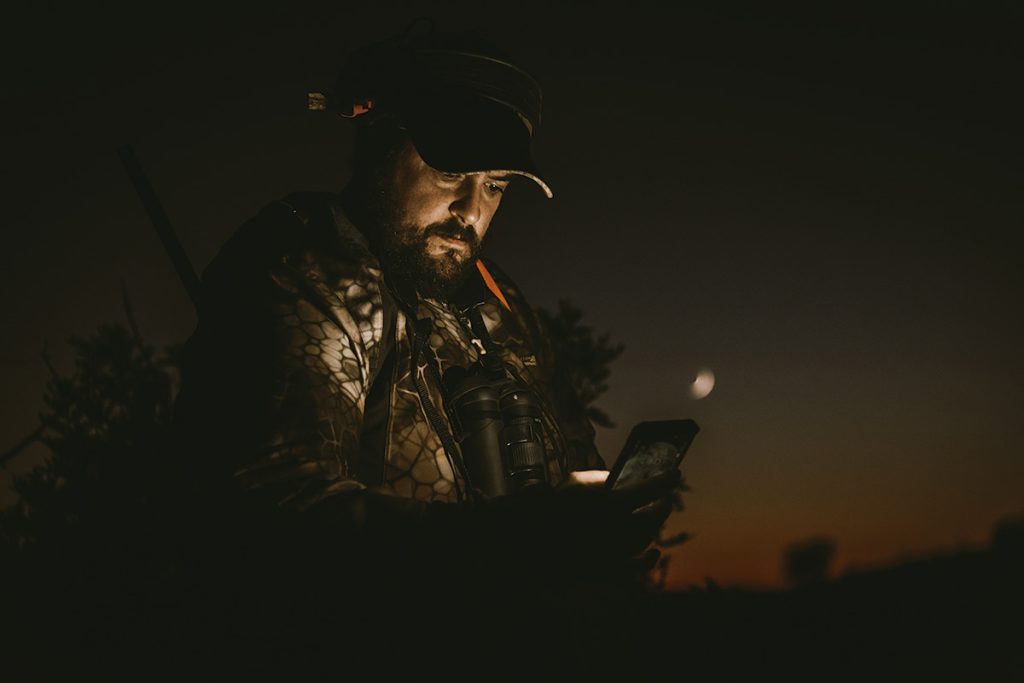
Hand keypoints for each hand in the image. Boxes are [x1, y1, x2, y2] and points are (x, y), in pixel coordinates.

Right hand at [552, 468, 681, 561]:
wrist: (534, 541)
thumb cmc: (553, 506)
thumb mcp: (575, 482)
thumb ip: (600, 478)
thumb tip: (617, 479)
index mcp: (612, 503)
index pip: (649, 489)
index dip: (665, 481)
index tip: (674, 475)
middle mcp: (620, 528)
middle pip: (653, 516)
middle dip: (662, 506)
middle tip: (665, 498)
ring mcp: (616, 550)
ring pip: (646, 538)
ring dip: (654, 526)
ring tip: (654, 517)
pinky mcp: (610, 568)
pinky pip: (637, 567)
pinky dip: (648, 560)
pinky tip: (654, 553)